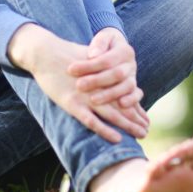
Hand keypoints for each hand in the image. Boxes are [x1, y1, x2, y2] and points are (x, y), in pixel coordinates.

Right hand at [7, 24, 147, 141]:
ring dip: (128, 125)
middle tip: (147, 130)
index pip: (124, 93)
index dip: (135, 106)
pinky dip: (105, 130)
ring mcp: (86, 96)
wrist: (45, 53)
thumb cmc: (66, 56)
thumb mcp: (89, 59)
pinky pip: (92, 121)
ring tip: (142, 135)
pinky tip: (117, 138)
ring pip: (112, 114)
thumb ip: (101, 69)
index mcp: (104, 75)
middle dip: (136, 118)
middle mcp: (99, 86)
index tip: (145, 118)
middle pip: (123, 104)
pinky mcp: (72, 104)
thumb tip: (112, 77)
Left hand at [68, 28, 142, 108]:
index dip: (89, 66)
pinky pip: (137, 95)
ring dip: (110, 94)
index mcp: (124, 50)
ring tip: (93, 100)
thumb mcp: (103, 37)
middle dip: (97, 81)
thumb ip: (99, 43)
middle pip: (117, 74)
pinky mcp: (134, 88)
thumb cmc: (104, 44)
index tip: (71, 69)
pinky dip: (132, 100)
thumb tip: (93, 55)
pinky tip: (121, 105)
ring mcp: (134, 77)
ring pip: (127, 86)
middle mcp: (131, 64)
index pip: (106, 60)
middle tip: (79, 86)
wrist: (115, 48)